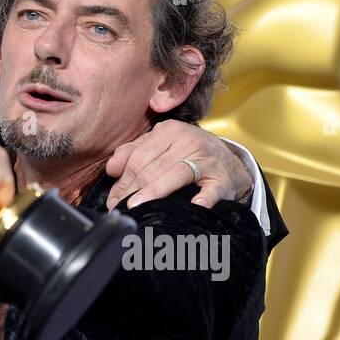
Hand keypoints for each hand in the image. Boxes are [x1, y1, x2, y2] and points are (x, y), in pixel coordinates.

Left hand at [105, 120, 251, 209]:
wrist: (229, 161)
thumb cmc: (187, 154)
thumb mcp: (161, 145)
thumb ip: (133, 152)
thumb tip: (111, 169)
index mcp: (168, 131)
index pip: (138, 158)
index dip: (122, 181)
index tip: (113, 200)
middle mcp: (188, 141)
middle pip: (153, 168)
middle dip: (132, 190)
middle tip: (120, 208)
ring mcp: (207, 160)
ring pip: (175, 175)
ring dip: (155, 192)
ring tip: (138, 206)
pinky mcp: (223, 179)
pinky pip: (211, 190)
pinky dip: (203, 199)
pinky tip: (193, 206)